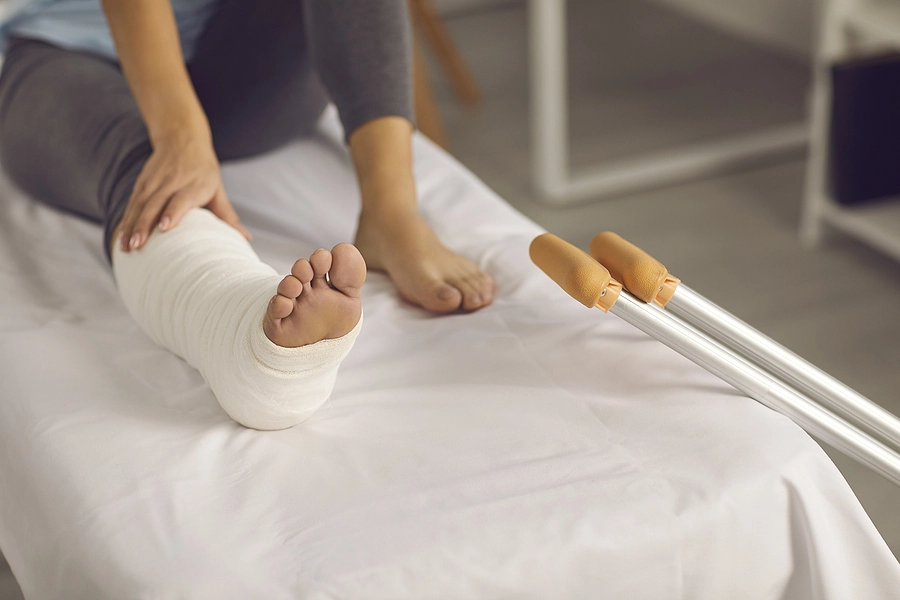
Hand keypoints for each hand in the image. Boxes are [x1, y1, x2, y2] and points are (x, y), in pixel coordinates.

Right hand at [117, 131, 249, 251]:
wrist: (182, 138)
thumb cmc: (204, 169)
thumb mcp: (218, 189)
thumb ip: (227, 215)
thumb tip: (246, 237)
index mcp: (193, 185)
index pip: (180, 199)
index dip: (172, 212)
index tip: (164, 227)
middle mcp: (171, 182)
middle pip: (155, 204)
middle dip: (144, 225)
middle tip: (137, 245)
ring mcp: (153, 182)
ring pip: (139, 205)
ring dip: (130, 225)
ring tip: (125, 246)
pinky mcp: (141, 183)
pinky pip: (131, 204)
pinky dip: (125, 220)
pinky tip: (120, 237)